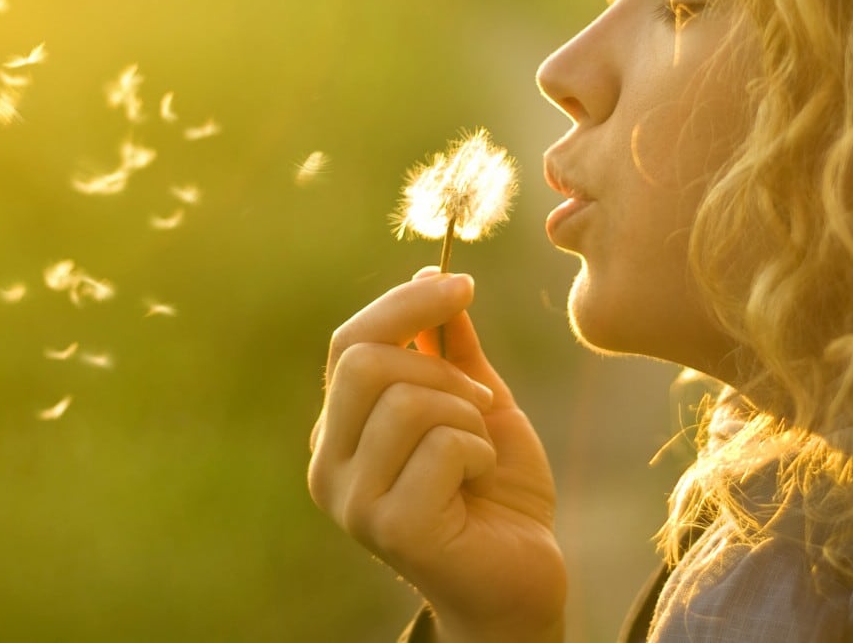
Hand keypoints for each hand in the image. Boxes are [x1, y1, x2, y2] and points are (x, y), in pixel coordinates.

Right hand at [307, 268, 565, 641]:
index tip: (461, 284)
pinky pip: (439, 445)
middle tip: (480, 398)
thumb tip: (432, 274)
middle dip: (440, 365)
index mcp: (338, 431)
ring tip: (479, 450)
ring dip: (466, 414)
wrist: (524, 576)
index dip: (405, 303)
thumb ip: (449, 348)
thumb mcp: (475, 402)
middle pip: (364, 361)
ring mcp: (352, 501)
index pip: (349, 342)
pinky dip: (478, 450)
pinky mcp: (389, 527)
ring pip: (406, 400)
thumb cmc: (497, 492)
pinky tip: (480, 481)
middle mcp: (328, 465)